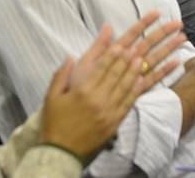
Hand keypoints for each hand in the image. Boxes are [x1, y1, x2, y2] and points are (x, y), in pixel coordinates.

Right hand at [40, 12, 184, 160]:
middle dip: (129, 56)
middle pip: (117, 73)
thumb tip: (70, 55)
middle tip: (140, 43)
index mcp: (82, 91)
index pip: (101, 67)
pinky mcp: (114, 123)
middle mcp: (98, 100)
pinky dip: (136, 90)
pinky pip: (128, 104)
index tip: (122, 43)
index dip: (113, 53)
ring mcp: (108, 112)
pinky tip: (142, 80)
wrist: (61, 152)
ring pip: (125, 86)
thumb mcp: (52, 96)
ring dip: (135, 70)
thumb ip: (62, 74)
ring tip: (143, 57)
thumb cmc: (54, 122)